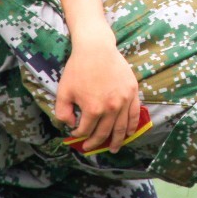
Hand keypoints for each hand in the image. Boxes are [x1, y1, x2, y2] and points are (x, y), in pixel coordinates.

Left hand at [54, 32, 139, 153]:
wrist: (96, 48)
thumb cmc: (78, 68)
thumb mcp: (63, 91)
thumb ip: (62, 112)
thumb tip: (70, 125)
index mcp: (93, 109)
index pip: (85, 130)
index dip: (78, 134)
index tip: (75, 133)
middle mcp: (111, 108)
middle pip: (104, 132)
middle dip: (95, 142)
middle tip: (90, 148)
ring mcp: (124, 101)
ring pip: (121, 128)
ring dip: (117, 141)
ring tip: (112, 149)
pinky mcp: (132, 92)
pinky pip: (134, 115)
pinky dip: (132, 126)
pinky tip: (129, 134)